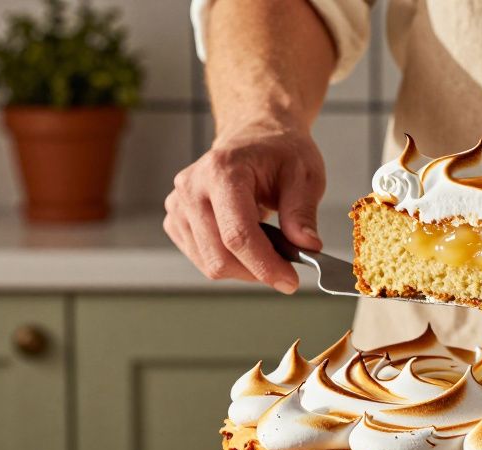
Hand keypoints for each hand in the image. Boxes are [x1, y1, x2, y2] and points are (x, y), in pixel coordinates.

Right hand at [164, 118, 324, 292]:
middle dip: (256, 271)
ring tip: (266, 245)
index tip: (290, 282)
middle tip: (285, 268)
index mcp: (221, 171)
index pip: (237, 234)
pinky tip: (244, 241)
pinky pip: (201, 259)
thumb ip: (303, 212)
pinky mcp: (175, 219)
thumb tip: (307, 248)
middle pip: (219, 256)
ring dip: (243, 268)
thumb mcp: (304, 175)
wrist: (254, 135)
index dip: (264, 265)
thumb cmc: (279, 152)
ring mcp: (178, 204)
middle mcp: (191, 187)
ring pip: (209, 264)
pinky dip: (228, 261)